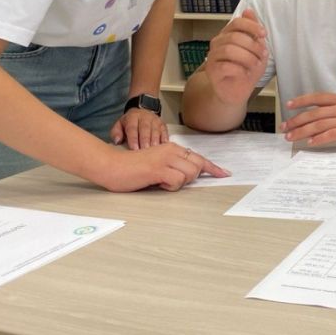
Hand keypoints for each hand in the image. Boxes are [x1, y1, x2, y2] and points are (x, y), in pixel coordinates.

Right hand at [95, 142, 229, 191]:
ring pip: (190, 174)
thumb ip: (173, 166)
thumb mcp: (157, 164)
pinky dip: (169, 186)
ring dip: (178, 183)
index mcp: (172, 148)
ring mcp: (166, 158)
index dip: (212, 168)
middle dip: (190, 178)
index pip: (198, 158)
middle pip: (197, 166)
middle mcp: (172, 150)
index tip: (223, 174)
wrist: (111, 165)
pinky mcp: (159, 168)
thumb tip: (188, 175)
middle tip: (171, 181)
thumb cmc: (132, 168)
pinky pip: (177, 181)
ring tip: (160, 181)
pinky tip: (156, 183)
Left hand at [110, 109, 168, 149]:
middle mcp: (145, 117)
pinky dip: (164, 139)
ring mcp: (155, 120)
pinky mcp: (162, 124)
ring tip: (154, 152)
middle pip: (145, 129)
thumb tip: (117, 141)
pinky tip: (163, 147)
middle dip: (145, 140)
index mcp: (132, 117)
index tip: (134, 148)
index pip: (132, 128)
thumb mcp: (119, 125)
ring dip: (155, 141)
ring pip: (156, 130)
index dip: (133, 138)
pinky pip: (164, 132)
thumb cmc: (129, 123)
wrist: (141, 112)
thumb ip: (116, 133)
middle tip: (144, 151)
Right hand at [204, 8, 268, 104]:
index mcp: (228, 35)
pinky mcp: (211, 71)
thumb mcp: (256, 49)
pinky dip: (240, 69)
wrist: (236, 92)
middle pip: (235, 37)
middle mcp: (217, 43)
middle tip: (262, 56)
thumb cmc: (246, 69)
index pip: (236, 22)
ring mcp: (212, 57)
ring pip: (229, 50)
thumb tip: (248, 10)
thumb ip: (252, 31)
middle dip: (253, 46)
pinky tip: (246, 73)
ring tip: (256, 65)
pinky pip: (225, 66)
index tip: (264, 34)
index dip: (251, 26)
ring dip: (248, 58)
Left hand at [281, 64, 335, 147]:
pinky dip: (320, 139)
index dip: (303, 100)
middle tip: (284, 127)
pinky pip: (332, 135)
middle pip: (315, 112)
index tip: (289, 105)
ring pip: (320, 124)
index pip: (319, 98)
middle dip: (297, 120)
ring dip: (303, 131)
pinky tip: (310, 143)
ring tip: (291, 137)